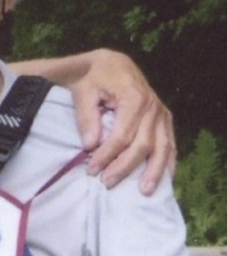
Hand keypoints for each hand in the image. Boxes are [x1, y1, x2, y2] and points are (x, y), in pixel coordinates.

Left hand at [71, 49, 175, 192]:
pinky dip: (169, 160)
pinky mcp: (164, 118)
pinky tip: (166, 177)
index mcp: (134, 98)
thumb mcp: (84, 92)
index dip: (107, 155)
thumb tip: (90, 145)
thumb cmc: (93, 79)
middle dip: (125, 167)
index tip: (91, 169)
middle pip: (143, 145)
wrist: (111, 64)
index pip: (122, 135)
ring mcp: (161, 113)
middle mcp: (153, 106)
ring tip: (144, 191)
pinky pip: (171, 142)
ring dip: (154, 170)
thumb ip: (86, 117)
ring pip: (163, 146)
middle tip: (107, 183)